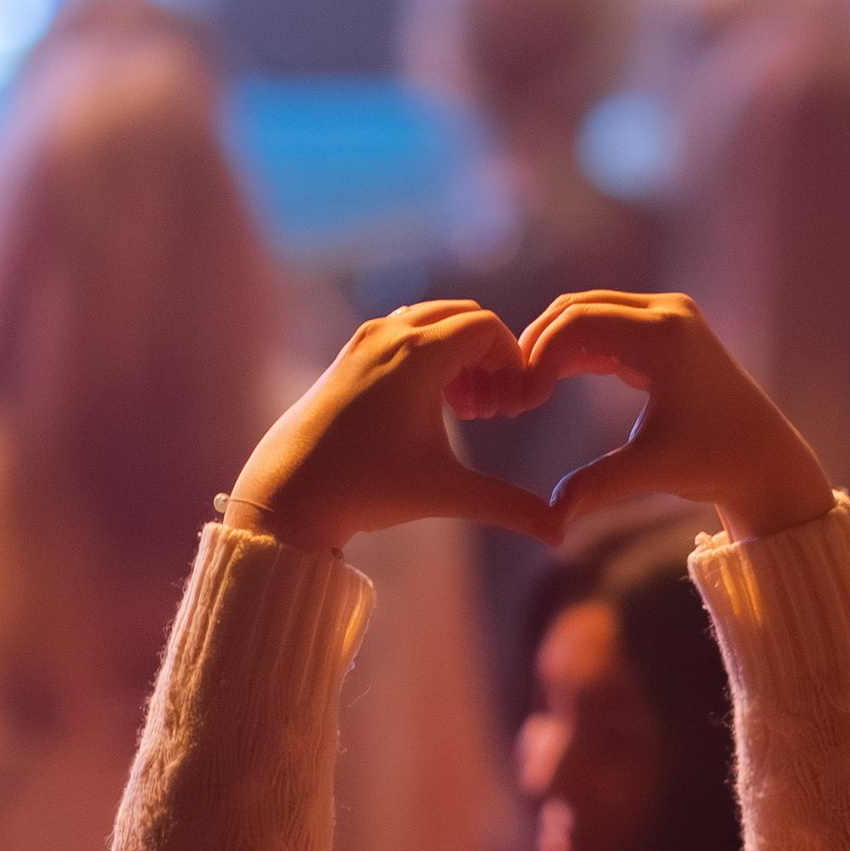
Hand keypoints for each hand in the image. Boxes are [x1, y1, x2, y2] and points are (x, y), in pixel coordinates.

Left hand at [225, 303, 562, 557]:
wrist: (289, 493)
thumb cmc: (367, 489)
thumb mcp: (445, 493)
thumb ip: (508, 506)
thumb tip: (560, 535)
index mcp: (418, 354)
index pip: (486, 326)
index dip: (513, 358)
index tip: (517, 401)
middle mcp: (390, 334)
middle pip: (462, 315)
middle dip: (488, 353)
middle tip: (494, 405)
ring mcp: (365, 340)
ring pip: (431, 321)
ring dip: (458, 352)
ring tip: (465, 407)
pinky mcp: (349, 353)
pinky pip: (404, 332)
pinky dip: (429, 354)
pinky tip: (430, 406)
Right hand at [519, 293, 833, 544]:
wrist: (764, 458)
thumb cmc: (714, 461)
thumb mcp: (651, 469)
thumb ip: (597, 485)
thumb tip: (551, 516)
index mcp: (664, 334)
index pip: (578, 322)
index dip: (538, 356)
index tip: (522, 401)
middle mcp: (666, 312)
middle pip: (578, 307)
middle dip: (539, 345)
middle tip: (513, 391)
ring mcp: (667, 317)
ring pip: (589, 313)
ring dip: (554, 345)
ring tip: (528, 390)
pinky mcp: (664, 331)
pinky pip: (606, 327)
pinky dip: (577, 350)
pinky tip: (551, 383)